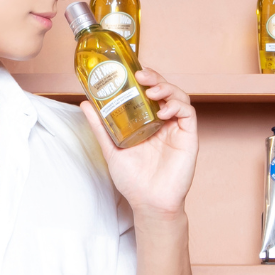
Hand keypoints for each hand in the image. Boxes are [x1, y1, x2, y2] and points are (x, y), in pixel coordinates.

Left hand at [80, 67, 197, 218]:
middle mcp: (164, 122)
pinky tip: (163, 110)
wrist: (148, 203)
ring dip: (166, 88)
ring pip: (178, 97)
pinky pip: (188, 113)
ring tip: (151, 91)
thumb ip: (100, 126)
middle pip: (164, 90)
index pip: (148, 93)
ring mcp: (177, 129)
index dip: (143, 79)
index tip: (131, 71)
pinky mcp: (189, 137)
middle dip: (155, 78)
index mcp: (148, 122)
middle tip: (141, 76)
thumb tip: (85, 103)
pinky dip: (177, 106)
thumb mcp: (111, 148)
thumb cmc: (132, 180)